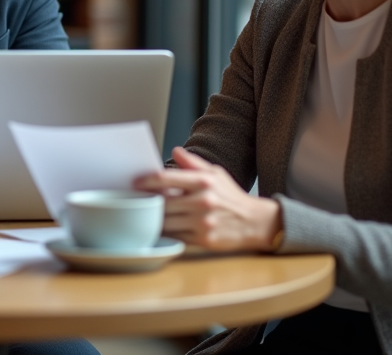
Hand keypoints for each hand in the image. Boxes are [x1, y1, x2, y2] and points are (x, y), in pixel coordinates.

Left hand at [133, 147, 281, 251]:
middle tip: (135, 200)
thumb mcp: (215, 173)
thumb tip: (174, 151)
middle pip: (161, 201)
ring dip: (153, 218)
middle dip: (147, 201)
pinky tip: (160, 227)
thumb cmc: (231, 196)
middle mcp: (202, 200)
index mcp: (203, 181)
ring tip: (144, 213)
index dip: (145, 181)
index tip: (135, 183)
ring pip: (165, 221)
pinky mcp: (204, 239)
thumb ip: (193, 162)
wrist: (256, 222)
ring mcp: (203, 222)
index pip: (165, 178)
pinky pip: (175, 236)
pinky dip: (165, 232)